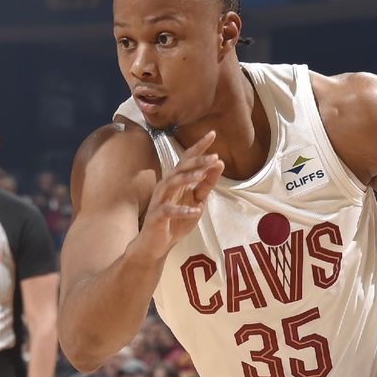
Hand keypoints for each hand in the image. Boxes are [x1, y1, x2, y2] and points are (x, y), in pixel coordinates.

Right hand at [137, 130, 223, 258]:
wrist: (157, 244)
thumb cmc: (177, 219)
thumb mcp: (197, 200)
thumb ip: (207, 183)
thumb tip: (220, 163)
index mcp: (177, 180)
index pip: (188, 159)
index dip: (199, 146)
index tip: (212, 133)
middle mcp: (167, 185)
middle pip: (181, 167)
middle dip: (197, 161)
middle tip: (214, 156)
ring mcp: (160, 199)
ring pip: (172, 183)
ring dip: (188, 178)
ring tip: (203, 175)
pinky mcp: (157, 216)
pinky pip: (169, 210)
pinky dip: (182, 210)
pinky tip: (195, 211)